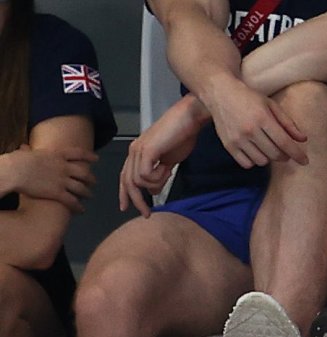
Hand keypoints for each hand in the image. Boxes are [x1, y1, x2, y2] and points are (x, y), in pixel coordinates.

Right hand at [6, 145, 96, 212]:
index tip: (96, 159)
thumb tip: (25, 149)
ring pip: (81, 188)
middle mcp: (64, 167)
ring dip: (87, 193)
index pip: (78, 154)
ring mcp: (62, 181)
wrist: (15, 171)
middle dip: (90, 178)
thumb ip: (32, 152)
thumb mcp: (28, 152)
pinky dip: (78, 206)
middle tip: (94, 182)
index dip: (89, 156)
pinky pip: (72, 201)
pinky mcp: (58, 193)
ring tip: (90, 196)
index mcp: (57, 155)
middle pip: (83, 173)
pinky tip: (81, 210)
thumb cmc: (17, 160)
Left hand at [119, 97, 205, 215]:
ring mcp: (138, 150)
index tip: (127, 208)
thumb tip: (152, 191)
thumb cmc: (182, 135)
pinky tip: (167, 168)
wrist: (188, 118)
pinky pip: (145, 175)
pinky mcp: (146, 150)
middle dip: (137, 201)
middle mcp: (134, 151)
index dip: (124, 194)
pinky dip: (158, 177)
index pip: (125, 177)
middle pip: (128, 183)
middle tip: (147, 214)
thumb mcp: (169, 160)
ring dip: (156, 183)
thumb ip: (159, 174)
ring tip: (168, 172)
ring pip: (138, 181)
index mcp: (137, 153)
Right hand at [204, 78, 307, 170]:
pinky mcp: (228, 146)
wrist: (220, 93)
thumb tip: (303, 139)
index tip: (305, 161)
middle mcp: (249, 130)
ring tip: (267, 147)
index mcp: (262, 118)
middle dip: (284, 155)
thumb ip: (288, 123)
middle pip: (275, 154)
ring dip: (269, 157)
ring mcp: (237, 139)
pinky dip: (254, 160)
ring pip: (262, 161)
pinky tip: (255, 151)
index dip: (297, 154)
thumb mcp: (271, 105)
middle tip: (285, 150)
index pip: (284, 142)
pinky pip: (246, 164)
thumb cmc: (250, 98)